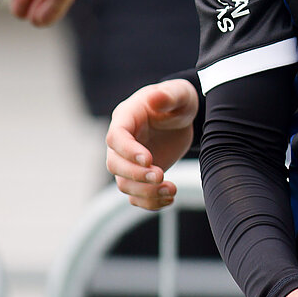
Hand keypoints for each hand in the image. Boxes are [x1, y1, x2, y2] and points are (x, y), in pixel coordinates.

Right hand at [106, 79, 199, 208]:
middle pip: (114, 164)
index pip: (116, 137)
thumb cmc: (178, 101)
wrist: (183, 117)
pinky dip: (150, 202)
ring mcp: (129, 161)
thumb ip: (168, 95)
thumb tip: (155, 98)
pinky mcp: (139, 176)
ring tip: (172, 190)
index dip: (128, 151)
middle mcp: (122, 142)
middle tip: (161, 175)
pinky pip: (136, 195)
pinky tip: (170, 199)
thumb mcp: (179, 94)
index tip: (149, 159)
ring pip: (124, 183)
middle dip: (136, 174)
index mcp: (126, 117)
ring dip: (146, 192)